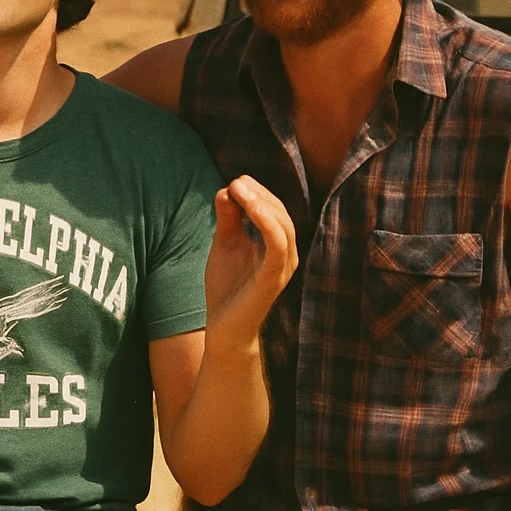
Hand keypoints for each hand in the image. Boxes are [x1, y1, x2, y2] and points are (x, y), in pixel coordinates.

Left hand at [204, 175, 297, 340]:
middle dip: (258, 192)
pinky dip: (266, 221)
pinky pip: (278, 244)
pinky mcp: (274, 277)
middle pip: (280, 212)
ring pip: (283, 224)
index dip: (256, 191)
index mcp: (277, 244)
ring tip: (239, 188)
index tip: (233, 183)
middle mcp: (286, 253)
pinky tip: (250, 207)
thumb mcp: (225, 244)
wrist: (224, 329)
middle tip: (236, 181)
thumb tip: (226, 189)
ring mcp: (283, 266)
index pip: (273, 208)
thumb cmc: (227, 287)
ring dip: (261, 202)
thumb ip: (228, 218)